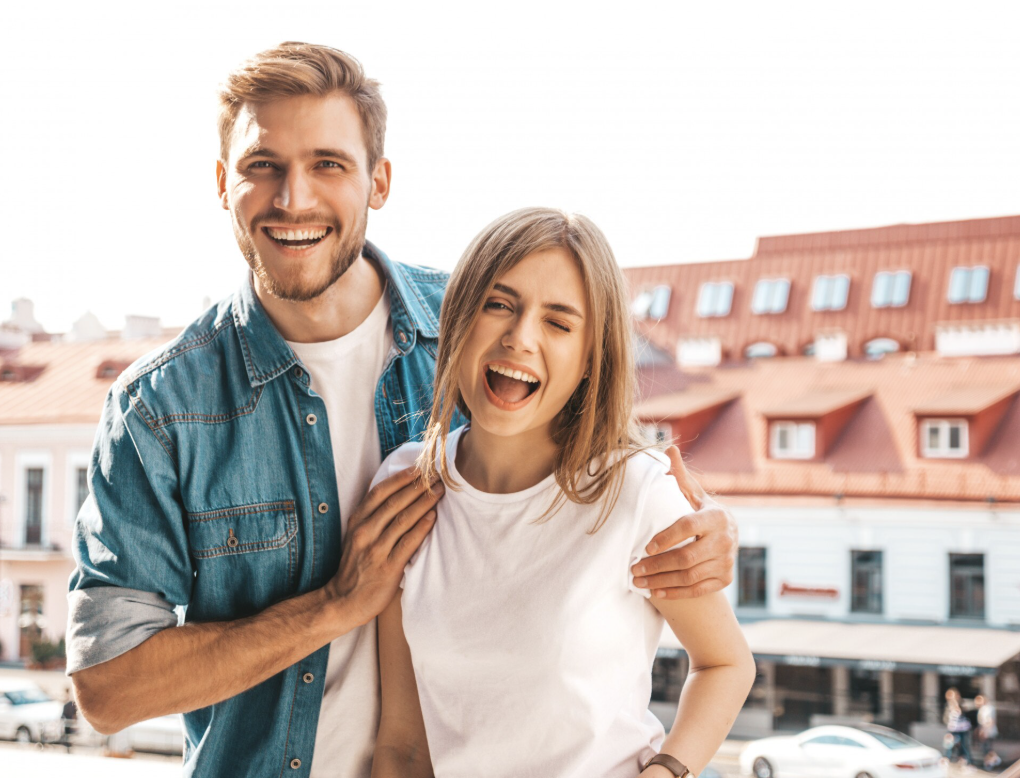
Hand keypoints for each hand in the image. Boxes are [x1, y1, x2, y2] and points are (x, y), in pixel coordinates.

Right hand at [324, 467, 442, 623]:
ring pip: (403, 519)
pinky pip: (408, 543)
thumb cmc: (356, 565)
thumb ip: (373, 517)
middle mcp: (365, 532)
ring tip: (440, 491)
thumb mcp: (357, 536)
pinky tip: (433, 517)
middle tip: (437, 476)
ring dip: (424, 503)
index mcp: (357, 521)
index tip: (418, 468)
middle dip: (417, 486)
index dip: (400, 478)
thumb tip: (400, 495)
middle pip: (394, 502)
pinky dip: (422, 528)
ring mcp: (375, 550)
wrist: (343, 600)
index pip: (380, 491)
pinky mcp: (387, 568)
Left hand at [631, 445, 736, 598]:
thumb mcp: (693, 494)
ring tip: (637, 581)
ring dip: (660, 581)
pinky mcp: (725, 580)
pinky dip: (675, 593)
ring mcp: (727, 562)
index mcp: (716, 516)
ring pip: (690, 577)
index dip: (666, 538)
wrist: (727, 537)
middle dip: (657, 565)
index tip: (645, 547)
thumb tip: (668, 448)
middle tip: (633, 569)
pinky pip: (697, 590)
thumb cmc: (701, 512)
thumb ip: (679, 477)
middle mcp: (726, 540)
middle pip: (687, 557)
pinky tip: (655, 592)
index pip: (687, 527)